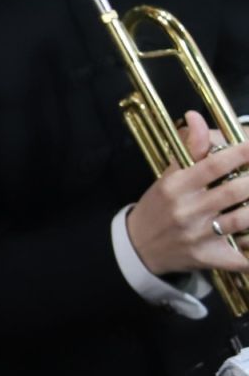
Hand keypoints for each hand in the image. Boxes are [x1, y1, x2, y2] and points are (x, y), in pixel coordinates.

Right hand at [126, 112, 248, 275]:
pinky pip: (239, 257)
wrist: (137, 249)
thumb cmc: (158, 208)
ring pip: (242, 221)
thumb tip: (197, 117)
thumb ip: (190, 150)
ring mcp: (198, 236)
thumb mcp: (168, 177)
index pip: (212, 165)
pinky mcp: (207, 257)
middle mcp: (186, 211)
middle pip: (234, 191)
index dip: (240, 153)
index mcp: (175, 187)